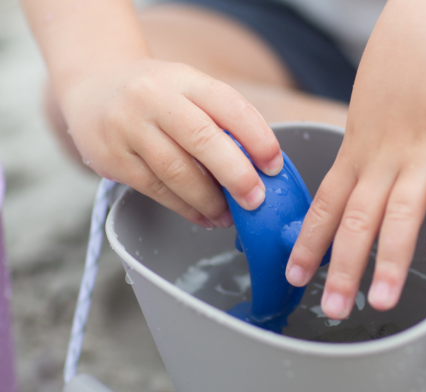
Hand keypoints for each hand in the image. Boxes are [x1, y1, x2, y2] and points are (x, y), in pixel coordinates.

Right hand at [60, 58, 282, 228]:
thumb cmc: (155, 98)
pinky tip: (203, 217)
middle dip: (236, 175)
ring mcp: (129, 127)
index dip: (257, 137)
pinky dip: (186, 208)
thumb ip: (220, 122)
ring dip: (210, 201)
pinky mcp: (113, 158)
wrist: (91, 87)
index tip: (274, 166)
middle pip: (203, 139)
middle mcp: (154, 98)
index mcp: (184, 79)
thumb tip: (260, 170)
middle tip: (256, 201)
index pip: (228, 104)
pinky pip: (157, 190)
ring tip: (228, 217)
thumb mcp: (188, 92)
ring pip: (178, 171)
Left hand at [285, 0, 425, 318]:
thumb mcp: (365, 131)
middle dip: (343, 268)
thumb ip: (360, 173)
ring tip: (379, 298)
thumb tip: (348, 213)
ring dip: (388, 258)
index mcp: (357, 159)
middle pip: (358, 221)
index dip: (309, 244)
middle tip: (333, 308)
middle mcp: (382, 163)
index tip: (295, 276)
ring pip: (401, 212)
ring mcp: (421, 155)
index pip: (326, 208)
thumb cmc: (398, 86)